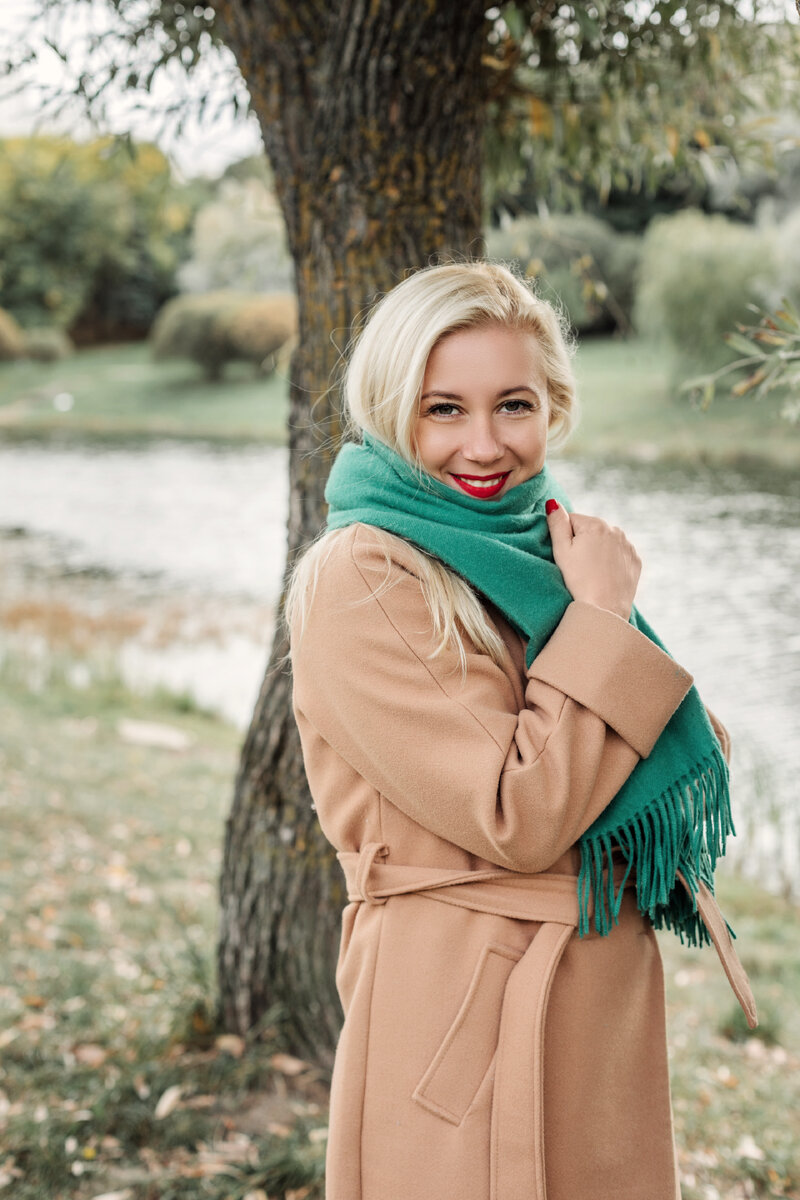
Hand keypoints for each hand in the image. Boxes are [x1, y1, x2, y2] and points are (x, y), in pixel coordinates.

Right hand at [546, 500, 640, 619]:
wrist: (604, 611)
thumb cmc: (578, 582)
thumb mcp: (561, 551)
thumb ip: (557, 524)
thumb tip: (554, 503)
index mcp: (596, 524)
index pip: (572, 520)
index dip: (565, 538)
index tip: (567, 557)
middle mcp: (616, 529)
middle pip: (590, 529)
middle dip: (583, 542)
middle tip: (578, 567)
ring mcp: (628, 545)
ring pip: (605, 541)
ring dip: (597, 550)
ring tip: (591, 572)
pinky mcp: (635, 560)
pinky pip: (619, 553)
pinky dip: (611, 561)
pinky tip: (604, 575)